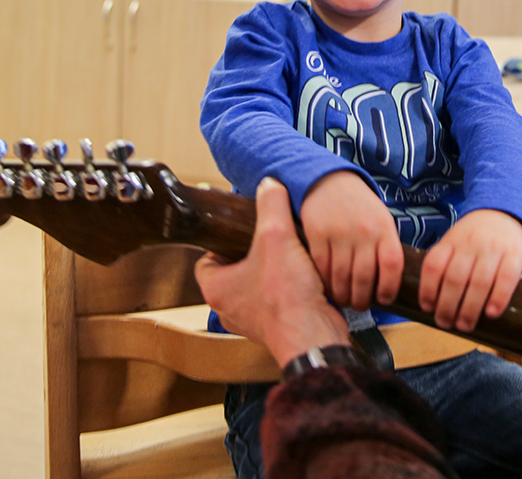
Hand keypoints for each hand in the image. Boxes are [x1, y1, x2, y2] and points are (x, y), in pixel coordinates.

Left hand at [195, 178, 349, 366]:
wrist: (314, 335)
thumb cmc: (287, 297)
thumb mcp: (277, 237)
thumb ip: (271, 206)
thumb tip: (269, 185)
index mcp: (217, 288)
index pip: (207, 259)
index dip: (224, 242)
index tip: (241, 231)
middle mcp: (230, 308)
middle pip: (234, 270)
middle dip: (252, 254)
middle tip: (268, 238)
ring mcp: (252, 319)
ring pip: (255, 286)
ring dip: (271, 271)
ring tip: (288, 254)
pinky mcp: (276, 325)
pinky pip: (275, 300)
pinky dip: (287, 287)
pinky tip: (302, 274)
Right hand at [300, 171, 404, 309]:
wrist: (329, 180)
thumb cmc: (359, 207)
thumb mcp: (380, 220)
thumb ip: (384, 247)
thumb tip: (387, 284)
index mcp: (384, 228)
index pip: (392, 266)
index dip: (389, 288)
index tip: (384, 299)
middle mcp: (364, 231)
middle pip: (364, 277)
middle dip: (361, 299)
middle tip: (359, 306)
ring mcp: (340, 233)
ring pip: (341, 277)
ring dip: (342, 295)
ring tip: (343, 300)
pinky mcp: (317, 234)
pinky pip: (321, 268)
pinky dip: (324, 282)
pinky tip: (327, 286)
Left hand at [418, 209, 521, 331]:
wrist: (501, 213)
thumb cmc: (472, 239)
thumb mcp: (452, 243)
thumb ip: (444, 267)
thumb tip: (433, 306)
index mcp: (450, 241)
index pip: (434, 265)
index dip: (427, 289)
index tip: (427, 308)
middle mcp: (470, 243)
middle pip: (455, 278)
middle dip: (448, 306)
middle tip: (445, 323)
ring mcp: (493, 248)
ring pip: (479, 282)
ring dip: (470, 308)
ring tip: (465, 325)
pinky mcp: (515, 254)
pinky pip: (506, 279)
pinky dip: (498, 298)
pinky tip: (491, 313)